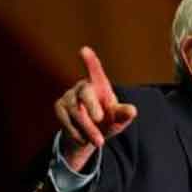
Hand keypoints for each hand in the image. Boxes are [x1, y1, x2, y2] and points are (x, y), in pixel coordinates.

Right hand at [54, 47, 137, 169]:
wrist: (89, 136)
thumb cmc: (109, 121)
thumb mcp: (119, 120)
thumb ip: (124, 114)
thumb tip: (133, 111)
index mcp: (100, 86)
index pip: (96, 71)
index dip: (91, 61)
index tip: (84, 50)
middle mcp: (82, 87)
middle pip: (85, 93)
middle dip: (92, 106)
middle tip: (100, 119)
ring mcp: (68, 97)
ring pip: (76, 111)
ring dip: (88, 128)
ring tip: (99, 142)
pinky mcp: (59, 108)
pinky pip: (66, 121)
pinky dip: (77, 133)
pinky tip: (85, 140)